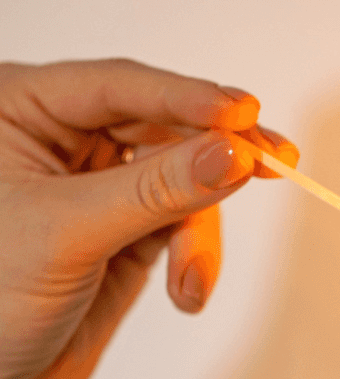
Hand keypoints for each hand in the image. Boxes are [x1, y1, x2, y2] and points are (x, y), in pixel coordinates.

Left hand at [0, 58, 296, 378]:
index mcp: (18, 109)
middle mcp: (57, 136)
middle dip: (211, 162)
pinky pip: (184, 219)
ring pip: (183, 176)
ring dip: (199, 231)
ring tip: (191, 281)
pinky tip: (187, 292)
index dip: (185, 98)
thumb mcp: (69, 235)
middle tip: (274, 164)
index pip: (116, 86)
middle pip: (163, 126)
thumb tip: (235, 154)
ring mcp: (95, 183)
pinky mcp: (125, 226)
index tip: (243, 114)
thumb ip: (155, 189)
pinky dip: (196, 255)